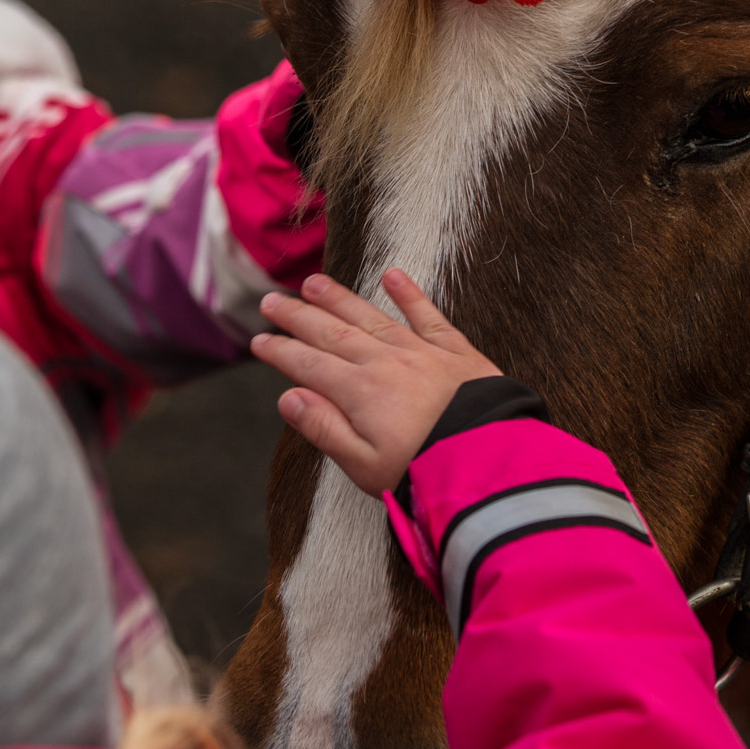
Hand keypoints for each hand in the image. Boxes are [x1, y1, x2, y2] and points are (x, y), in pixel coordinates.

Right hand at [251, 270, 501, 493]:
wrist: (490, 463)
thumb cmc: (425, 472)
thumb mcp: (364, 466)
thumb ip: (325, 429)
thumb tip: (288, 398)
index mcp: (359, 393)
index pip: (309, 365)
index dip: (281, 352)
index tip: (259, 340)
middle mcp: (385, 364)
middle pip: (332, 333)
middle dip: (299, 317)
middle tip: (271, 301)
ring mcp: (421, 353)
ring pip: (371, 317)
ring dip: (340, 299)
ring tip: (314, 283)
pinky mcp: (456, 352)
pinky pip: (428, 316)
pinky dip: (410, 294)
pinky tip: (392, 276)